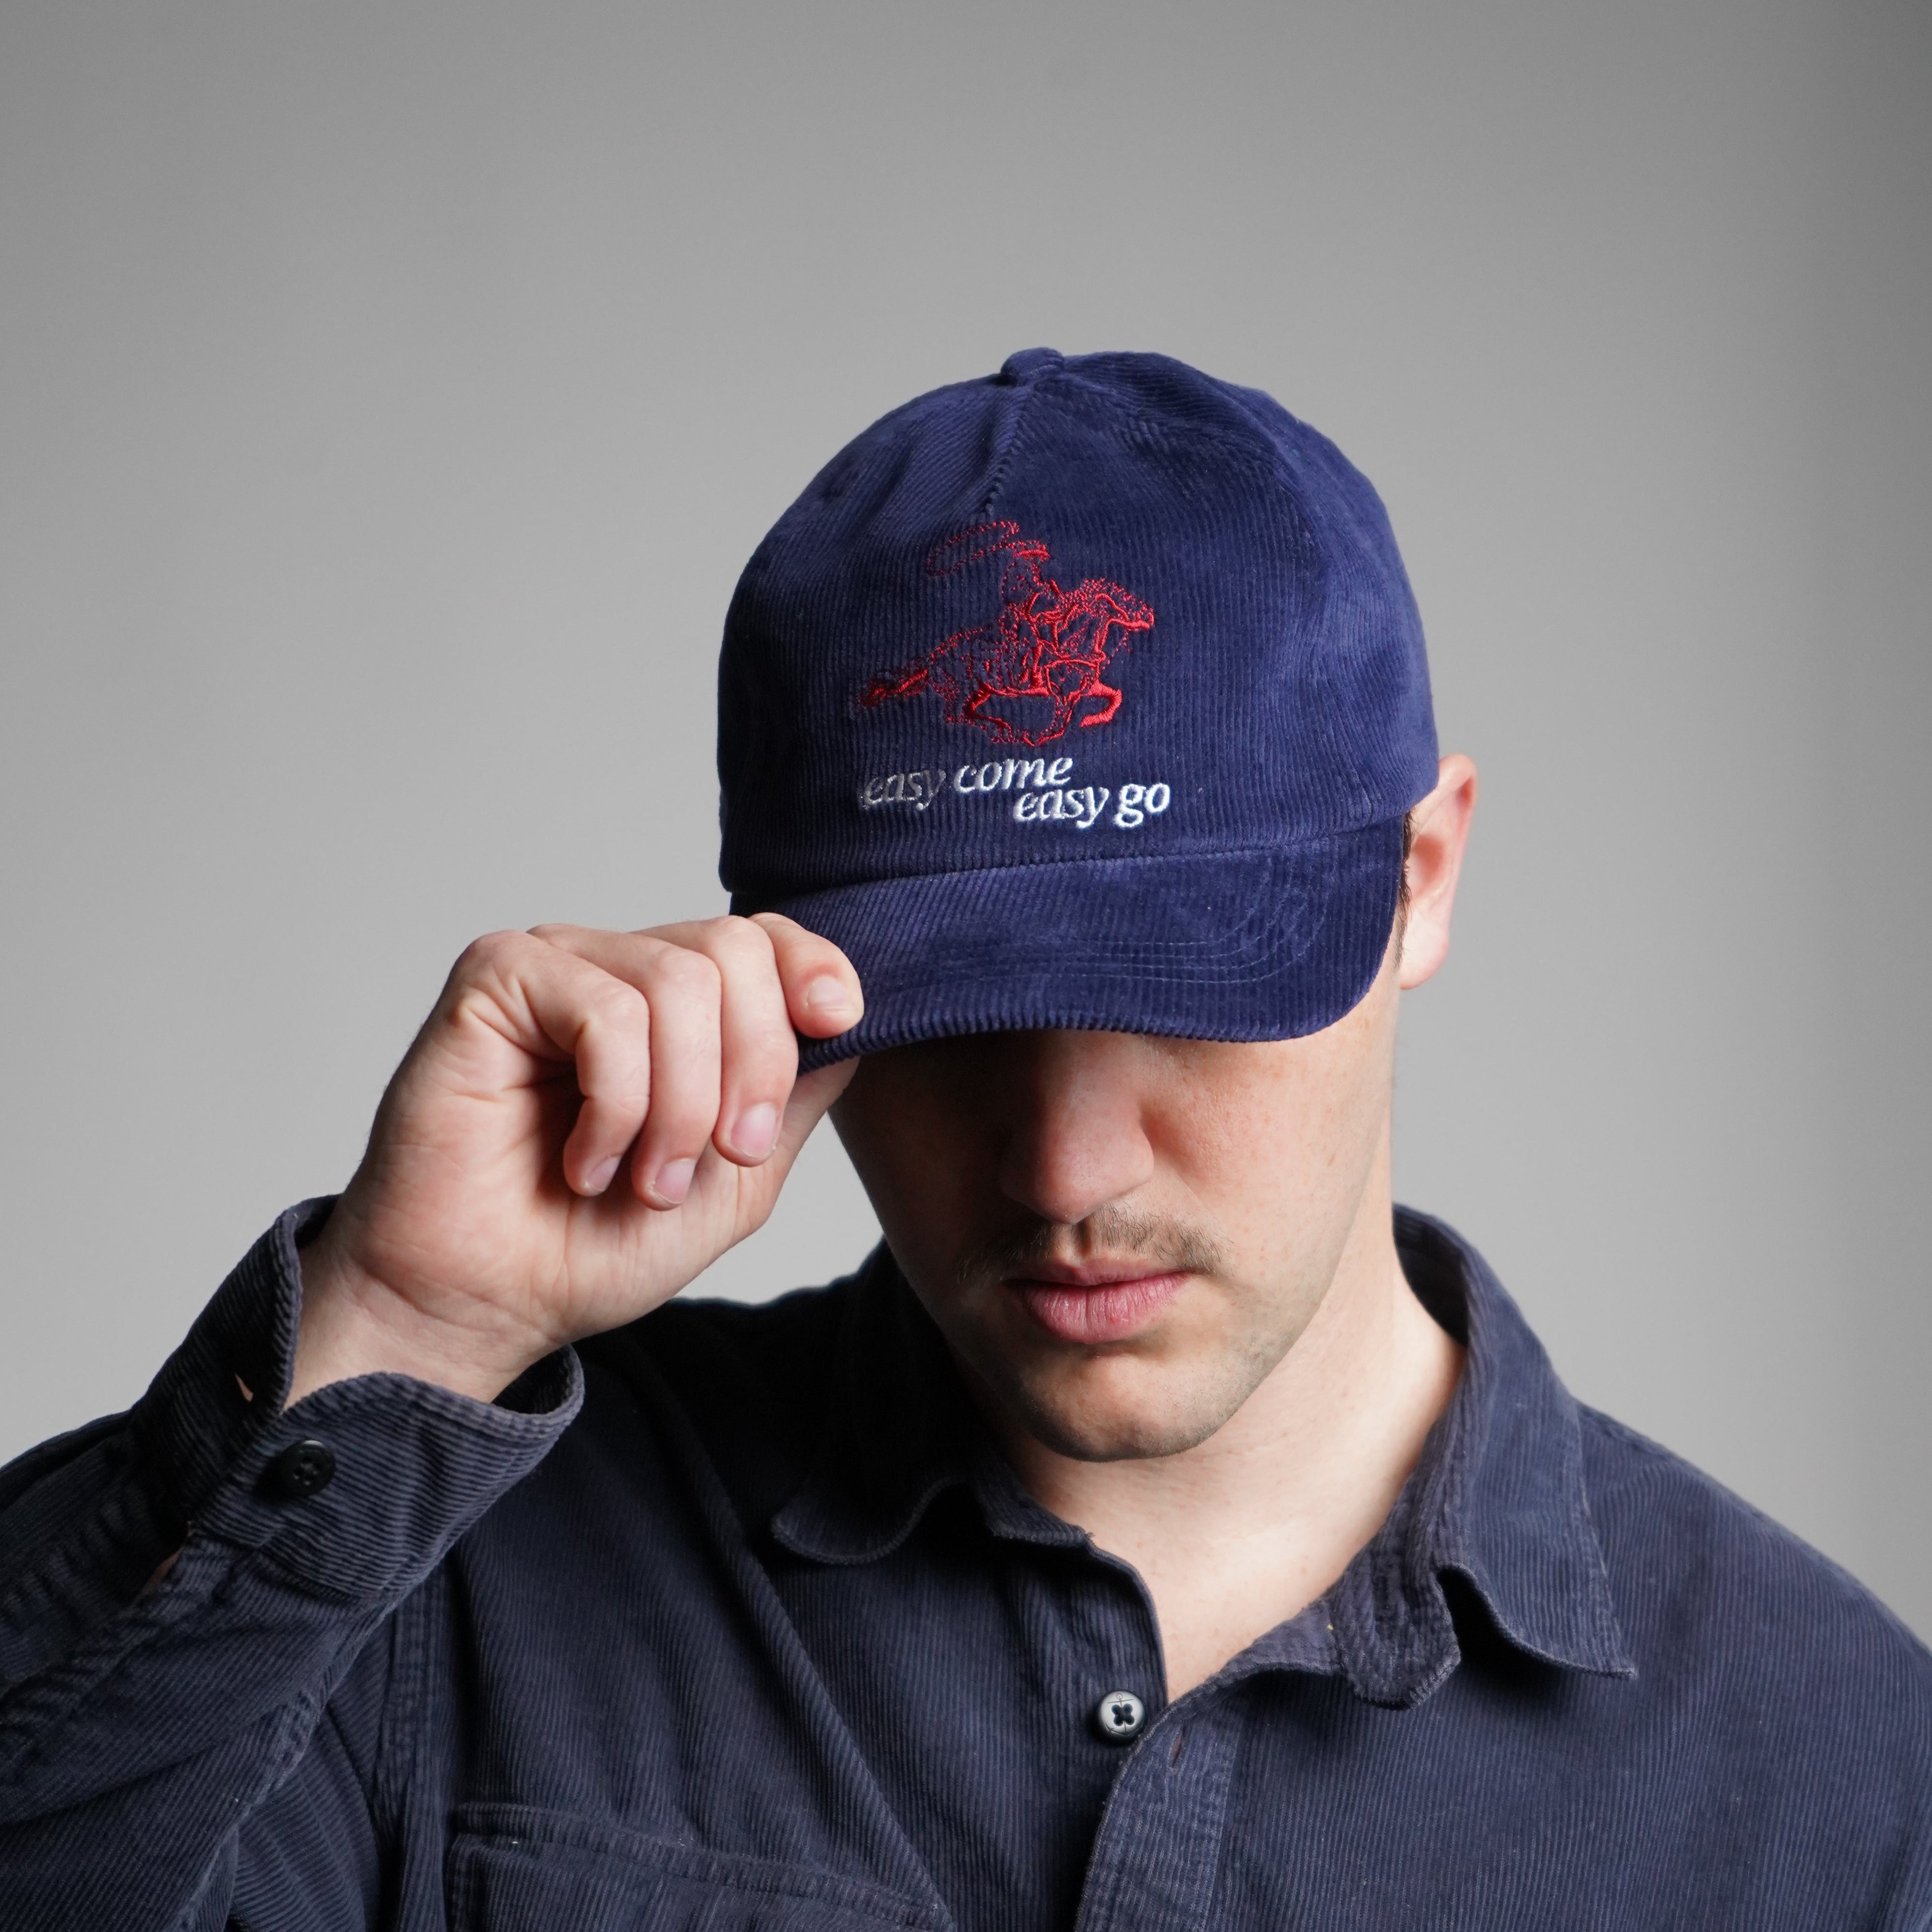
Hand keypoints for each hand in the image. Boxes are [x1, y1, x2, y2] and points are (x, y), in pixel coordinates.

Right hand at [289, 916, 861, 1403]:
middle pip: (735, 949)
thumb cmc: (594, 1245)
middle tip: (721, 1156)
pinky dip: (616, 1102)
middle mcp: (617, 967)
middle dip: (754, 1065)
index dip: (814, 967)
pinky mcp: (496, 978)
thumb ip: (795, 1097)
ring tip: (644, 1178)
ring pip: (678, 981)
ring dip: (680, 1106)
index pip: (764, 936)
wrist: (487, 1304)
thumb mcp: (738, 1179)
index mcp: (677, 1005)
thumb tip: (856, 1023)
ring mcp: (556, 964)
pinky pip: (605, 1009)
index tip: (839, 1022)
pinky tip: (583, 1161)